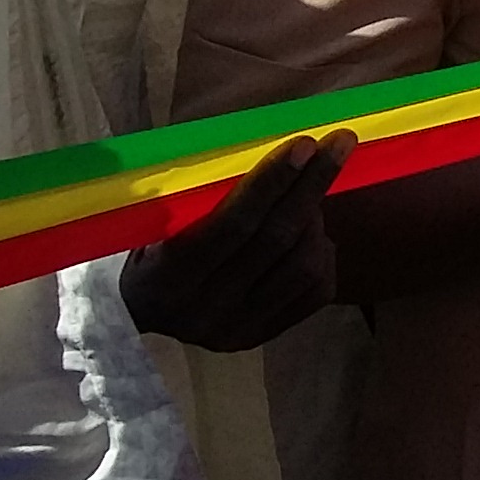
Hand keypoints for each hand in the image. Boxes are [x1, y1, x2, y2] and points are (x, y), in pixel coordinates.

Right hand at [123, 132, 352, 350]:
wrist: (140, 314)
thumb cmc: (153, 248)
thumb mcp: (159, 224)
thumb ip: (204, 198)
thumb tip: (273, 151)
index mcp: (168, 277)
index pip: (233, 224)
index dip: (272, 181)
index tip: (306, 143)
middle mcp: (205, 310)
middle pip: (276, 240)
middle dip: (312, 185)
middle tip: (339, 144)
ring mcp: (238, 329)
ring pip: (304, 265)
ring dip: (315, 221)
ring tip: (306, 199)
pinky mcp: (264, 336)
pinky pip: (317, 290)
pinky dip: (322, 253)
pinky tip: (311, 236)